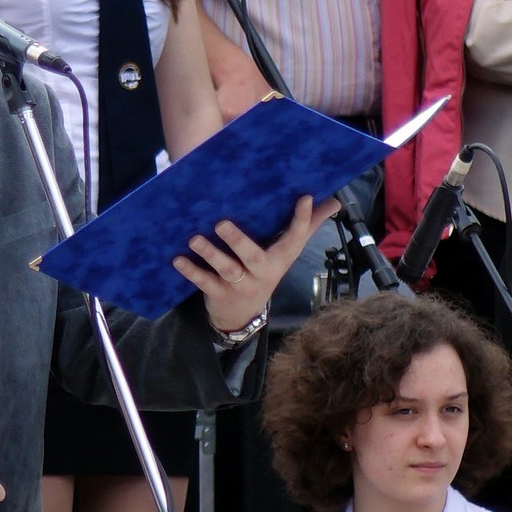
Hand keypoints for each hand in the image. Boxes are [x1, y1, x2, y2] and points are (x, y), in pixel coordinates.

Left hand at [174, 195, 337, 331]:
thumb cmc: (264, 269)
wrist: (242, 314)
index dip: (301, 219)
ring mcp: (240, 285)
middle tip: (221, 223)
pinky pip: (204, 282)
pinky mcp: (219, 293)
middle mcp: (262, 272)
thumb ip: (306, 226)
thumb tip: (335, 202)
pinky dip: (190, 271)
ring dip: (210, 253)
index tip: (304, 197)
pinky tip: (177, 259)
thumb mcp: (286, 251)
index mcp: (280, 258)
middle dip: (237, 241)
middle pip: (253, 257)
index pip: (294, 238)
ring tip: (194, 238)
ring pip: (226, 269)